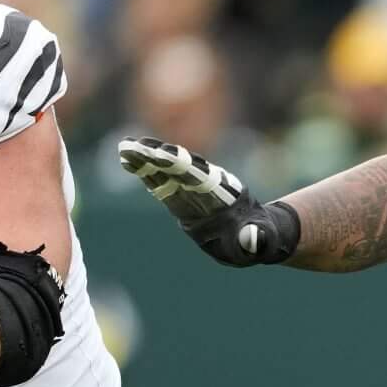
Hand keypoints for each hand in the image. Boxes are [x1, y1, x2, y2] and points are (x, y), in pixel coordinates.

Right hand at [118, 138, 299, 266]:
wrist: (257, 232)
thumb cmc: (260, 239)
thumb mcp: (262, 240)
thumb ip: (256, 238)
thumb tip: (254, 240)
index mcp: (223, 195)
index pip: (199, 177)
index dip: (181, 166)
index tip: (162, 154)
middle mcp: (206, 186)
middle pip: (179, 168)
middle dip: (157, 157)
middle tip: (133, 145)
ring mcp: (193, 190)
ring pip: (167, 171)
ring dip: (147, 160)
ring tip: (124, 148)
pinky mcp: (181, 197)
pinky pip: (161, 182)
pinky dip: (145, 172)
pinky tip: (127, 160)